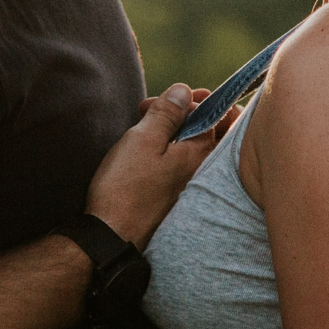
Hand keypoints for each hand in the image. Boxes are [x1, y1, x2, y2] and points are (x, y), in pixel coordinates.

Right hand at [85, 83, 227, 246]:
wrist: (111, 237)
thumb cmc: (125, 187)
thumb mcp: (142, 139)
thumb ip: (167, 112)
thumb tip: (184, 91)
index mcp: (202, 152)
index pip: (216, 113)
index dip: (193, 99)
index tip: (167, 98)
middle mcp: (205, 170)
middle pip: (210, 129)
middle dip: (185, 112)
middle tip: (154, 109)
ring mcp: (193, 186)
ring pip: (194, 146)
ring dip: (174, 130)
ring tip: (145, 127)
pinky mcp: (178, 197)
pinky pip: (184, 165)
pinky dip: (171, 150)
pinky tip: (147, 151)